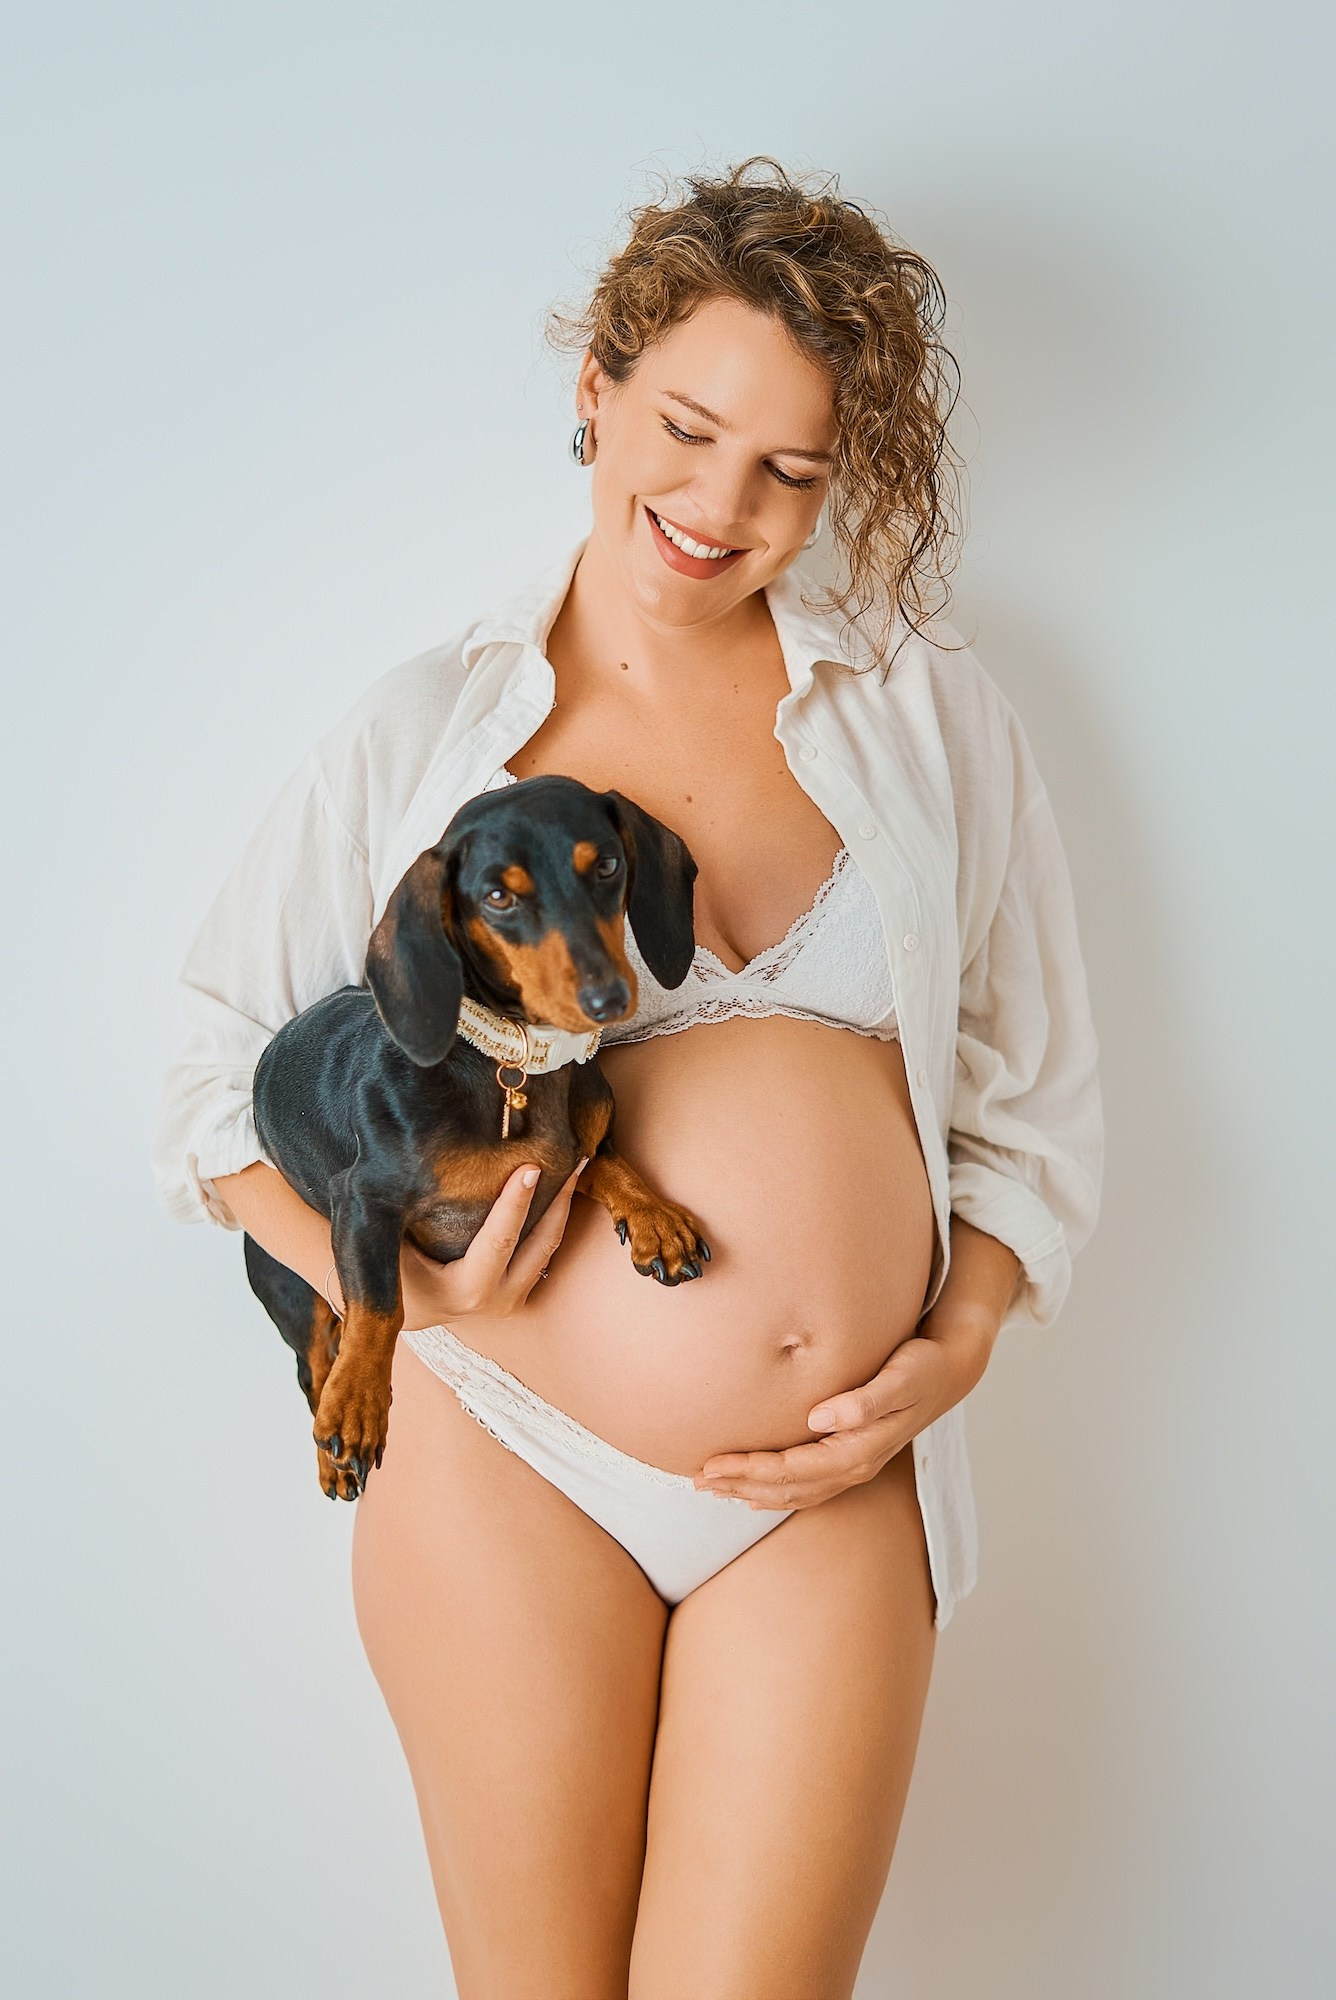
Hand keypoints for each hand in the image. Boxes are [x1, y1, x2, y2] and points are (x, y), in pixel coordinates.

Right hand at [398, 1159, 586, 1332]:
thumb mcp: (393, 1248)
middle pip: (541, 1244)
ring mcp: (513, 1300)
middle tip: (572, 1158)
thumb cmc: (394, 1274)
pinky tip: (559, 1188)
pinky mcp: (520, 1292)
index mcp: (467, 1290)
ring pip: (549, 1249)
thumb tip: (416, 1170)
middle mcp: (498, 1299)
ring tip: (573, 1166)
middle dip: (559, 1200)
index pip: (499, 1240)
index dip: (516, 1202)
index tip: (532, 1167)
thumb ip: (406, 1217)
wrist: (404, 1309)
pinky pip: (543, 1253)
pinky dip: (551, 1220)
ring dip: (562, 1208)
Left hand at [692, 1310, 995, 1509]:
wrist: (948, 1374)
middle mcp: (855, 1465)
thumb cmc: (922, 1367)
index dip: (751, 1470)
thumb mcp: (901, 1375)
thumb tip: (822, 1416)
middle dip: (741, 1485)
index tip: (713, 1465)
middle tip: (696, 1480)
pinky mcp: (853, 1458)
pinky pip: (809, 1487)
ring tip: (713, 1488)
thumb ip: (866, 1399)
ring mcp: (854, 1466)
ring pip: (796, 1491)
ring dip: (752, 1492)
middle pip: (789, 1486)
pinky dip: (778, 1493)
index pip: (794, 1468)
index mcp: (859, 1449)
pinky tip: (754, 1496)